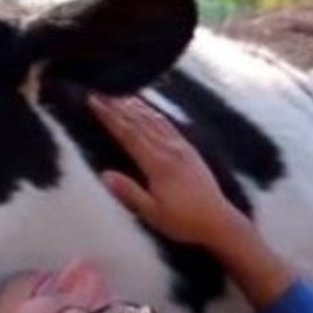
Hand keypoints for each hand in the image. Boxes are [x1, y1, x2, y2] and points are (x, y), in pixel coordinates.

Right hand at [89, 94, 248, 249]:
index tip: (94, 100)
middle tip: (100, 91)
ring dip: (135, 105)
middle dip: (118, 105)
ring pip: (154, 119)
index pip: (128, 133)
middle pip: (139, 121)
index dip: (110, 116)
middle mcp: (170, 149)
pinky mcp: (190, 150)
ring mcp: (182, 147)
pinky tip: (149, 109)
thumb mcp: (152, 213)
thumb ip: (128, 192)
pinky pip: (169, 125)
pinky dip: (155, 113)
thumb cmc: (184, 221)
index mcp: (158, 164)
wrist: (218, 221)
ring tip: (119, 93)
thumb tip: (104, 174)